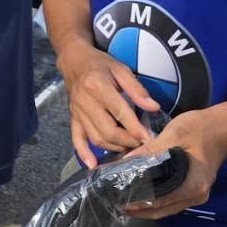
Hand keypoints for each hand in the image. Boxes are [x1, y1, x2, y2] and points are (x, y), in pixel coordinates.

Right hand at [60, 46, 161, 166]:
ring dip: (114, 147)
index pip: (119, 111)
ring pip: (96, 138)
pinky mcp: (73, 119)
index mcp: (97, 86)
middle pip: (107, 130)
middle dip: (128, 141)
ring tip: (129, 147)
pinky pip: (76, 139)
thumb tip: (154, 108)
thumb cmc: (101, 64)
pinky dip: (83, 153)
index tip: (149, 139)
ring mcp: (77, 113)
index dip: (135, 127)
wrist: (73, 61)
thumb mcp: (120, 69)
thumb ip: (137, 89)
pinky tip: (92, 166)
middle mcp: (85, 102)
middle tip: (142, 144)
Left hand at [124, 106, 226, 219]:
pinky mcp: (193, 187)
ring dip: (146, 205)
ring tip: (123, 198)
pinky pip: (172, 199)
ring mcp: (196, 193)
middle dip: (138, 209)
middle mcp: (196, 195)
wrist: (224, 126)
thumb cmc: (200, 129)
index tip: (116, 199)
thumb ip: (149, 151)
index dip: (136, 203)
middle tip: (114, 201)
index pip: (159, 202)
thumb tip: (123, 163)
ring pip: (166, 207)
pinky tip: (140, 191)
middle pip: (162, 210)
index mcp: (192, 186)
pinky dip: (155, 198)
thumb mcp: (173, 136)